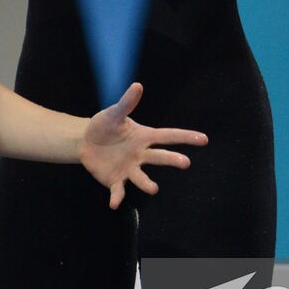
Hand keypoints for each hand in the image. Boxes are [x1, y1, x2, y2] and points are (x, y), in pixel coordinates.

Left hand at [80, 83, 206, 209]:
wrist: (85, 141)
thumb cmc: (103, 125)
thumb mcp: (114, 113)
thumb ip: (126, 103)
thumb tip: (137, 85)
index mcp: (144, 137)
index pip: (168, 136)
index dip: (185, 137)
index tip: (203, 139)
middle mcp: (140, 155)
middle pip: (159, 157)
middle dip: (172, 159)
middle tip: (185, 163)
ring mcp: (129, 169)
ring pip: (141, 178)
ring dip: (147, 184)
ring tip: (154, 189)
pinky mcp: (115, 181)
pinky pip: (118, 190)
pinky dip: (117, 197)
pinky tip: (114, 203)